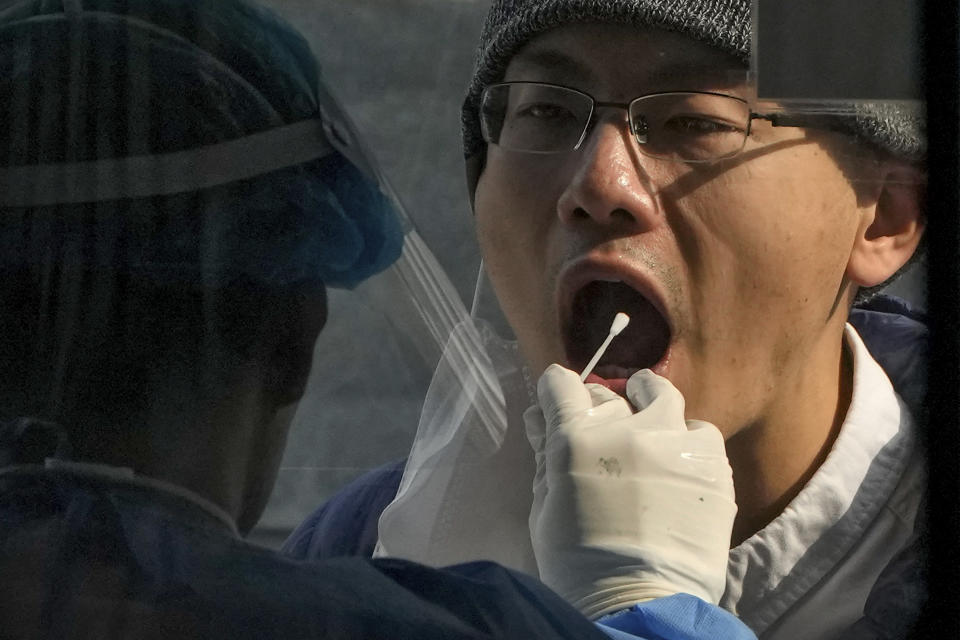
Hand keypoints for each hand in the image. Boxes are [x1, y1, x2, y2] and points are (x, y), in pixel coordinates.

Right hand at [524, 365, 736, 619]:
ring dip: (649, 402)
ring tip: (649, 417)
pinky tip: (680, 459)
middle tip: (601, 429)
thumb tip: (541, 422)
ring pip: (662, 396)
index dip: (557, 389)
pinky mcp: (710, 463)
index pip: (562, 385)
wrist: (639, 603)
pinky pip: (700, 431)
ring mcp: (672, 442)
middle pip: (608, 392)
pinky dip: (687, 439)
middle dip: (599, 405)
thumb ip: (546, 458)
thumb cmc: (576, 563)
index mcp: (576, 439)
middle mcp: (625, 429)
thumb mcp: (545, 508)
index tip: (560, 398)